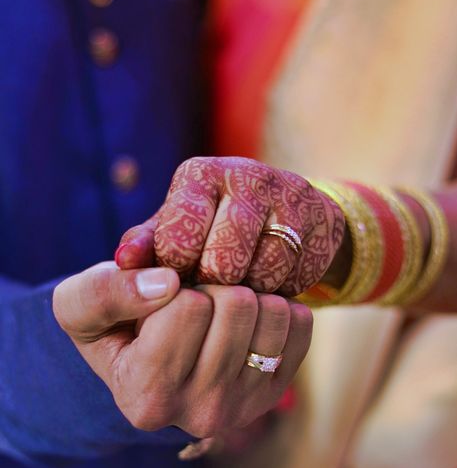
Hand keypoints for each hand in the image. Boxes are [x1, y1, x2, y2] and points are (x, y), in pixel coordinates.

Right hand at [53, 263, 312, 437]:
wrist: (143, 362)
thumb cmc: (110, 328)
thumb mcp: (80, 304)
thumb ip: (106, 292)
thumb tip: (165, 284)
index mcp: (146, 399)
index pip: (186, 306)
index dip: (172, 285)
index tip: (158, 301)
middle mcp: (199, 415)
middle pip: (235, 306)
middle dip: (211, 286)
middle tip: (191, 302)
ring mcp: (244, 408)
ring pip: (271, 312)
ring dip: (245, 293)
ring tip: (216, 311)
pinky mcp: (276, 392)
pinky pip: (299, 324)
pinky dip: (274, 305)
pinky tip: (245, 320)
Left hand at [115, 156, 344, 295]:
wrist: (283, 212)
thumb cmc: (211, 227)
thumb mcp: (172, 231)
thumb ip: (144, 245)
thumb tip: (123, 262)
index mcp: (199, 174)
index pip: (178, 239)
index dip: (176, 274)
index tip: (179, 281)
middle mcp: (246, 175)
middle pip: (225, 259)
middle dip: (215, 286)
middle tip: (212, 290)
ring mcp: (290, 194)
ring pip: (265, 272)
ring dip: (250, 293)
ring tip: (239, 288)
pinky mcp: (323, 218)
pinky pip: (298, 277)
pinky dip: (280, 291)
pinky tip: (269, 283)